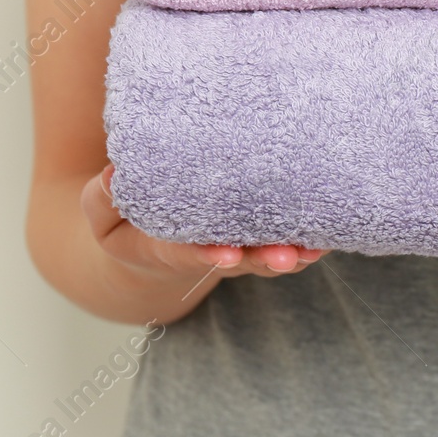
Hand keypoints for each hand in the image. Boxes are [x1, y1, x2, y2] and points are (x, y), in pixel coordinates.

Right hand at [81, 165, 323, 285]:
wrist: (152, 246)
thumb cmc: (128, 224)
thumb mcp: (103, 216)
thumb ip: (103, 201)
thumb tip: (114, 176)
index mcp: (171, 250)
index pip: (192, 255)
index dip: (209, 255)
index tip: (227, 253)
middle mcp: (213, 254)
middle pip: (244, 261)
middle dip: (266, 259)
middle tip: (288, 256)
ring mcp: (242, 248)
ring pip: (272, 255)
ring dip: (296, 252)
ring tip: (318, 245)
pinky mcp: (261, 236)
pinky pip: (290, 240)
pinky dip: (310, 236)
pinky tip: (334, 225)